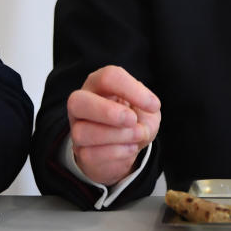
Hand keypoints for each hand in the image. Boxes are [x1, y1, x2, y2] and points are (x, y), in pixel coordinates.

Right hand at [67, 66, 161, 188]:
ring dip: (117, 136)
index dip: (131, 90)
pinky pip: (90, 154)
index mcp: (99, 83)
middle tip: (132, 120)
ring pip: (83, 132)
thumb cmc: (134, 121)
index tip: (153, 106)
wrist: (125, 149)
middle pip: (78, 101)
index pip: (107, 77)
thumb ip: (146, 108)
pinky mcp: (80, 152)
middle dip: (107, 112)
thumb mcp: (146, 108)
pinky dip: (116, 152)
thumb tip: (142, 119)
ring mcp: (76, 128)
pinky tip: (130, 148)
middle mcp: (81, 103)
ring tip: (138, 135)